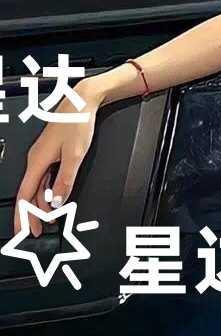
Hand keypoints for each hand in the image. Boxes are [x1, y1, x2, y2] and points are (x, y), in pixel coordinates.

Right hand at [11, 83, 100, 237]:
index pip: (25, 195)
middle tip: (36, 232)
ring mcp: (43, 157)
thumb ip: (65, 181)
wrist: (82, 103)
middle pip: (29, 194)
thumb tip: (57, 201)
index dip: (24, 215)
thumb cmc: (77, 123)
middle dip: (31, 215)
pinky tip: (54, 201)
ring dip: (41, 205)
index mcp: (37, 161)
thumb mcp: (74, 156)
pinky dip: (48, 193)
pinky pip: (46, 179)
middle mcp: (37, 160)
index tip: (24, 230)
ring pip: (38, 187)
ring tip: (49, 221)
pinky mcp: (52, 154)